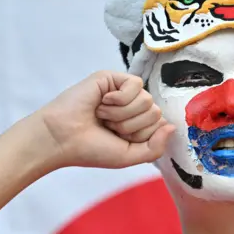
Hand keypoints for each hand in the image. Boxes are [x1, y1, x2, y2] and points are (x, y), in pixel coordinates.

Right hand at [36, 71, 174, 168]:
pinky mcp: (112, 78)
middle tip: (107, 127)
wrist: (62, 138)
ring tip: (102, 115)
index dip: (141, 136)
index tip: (118, 139)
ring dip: (122, 114)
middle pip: (155, 112)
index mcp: (137, 123)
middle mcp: (132, 106)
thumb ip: (155, 147)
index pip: (160, 125)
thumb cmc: (92, 149)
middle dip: (131, 126)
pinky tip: (102, 102)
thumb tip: (171, 126)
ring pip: (146, 99)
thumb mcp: (129, 155)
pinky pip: (135, 84)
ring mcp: (122, 91)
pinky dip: (119, 100)